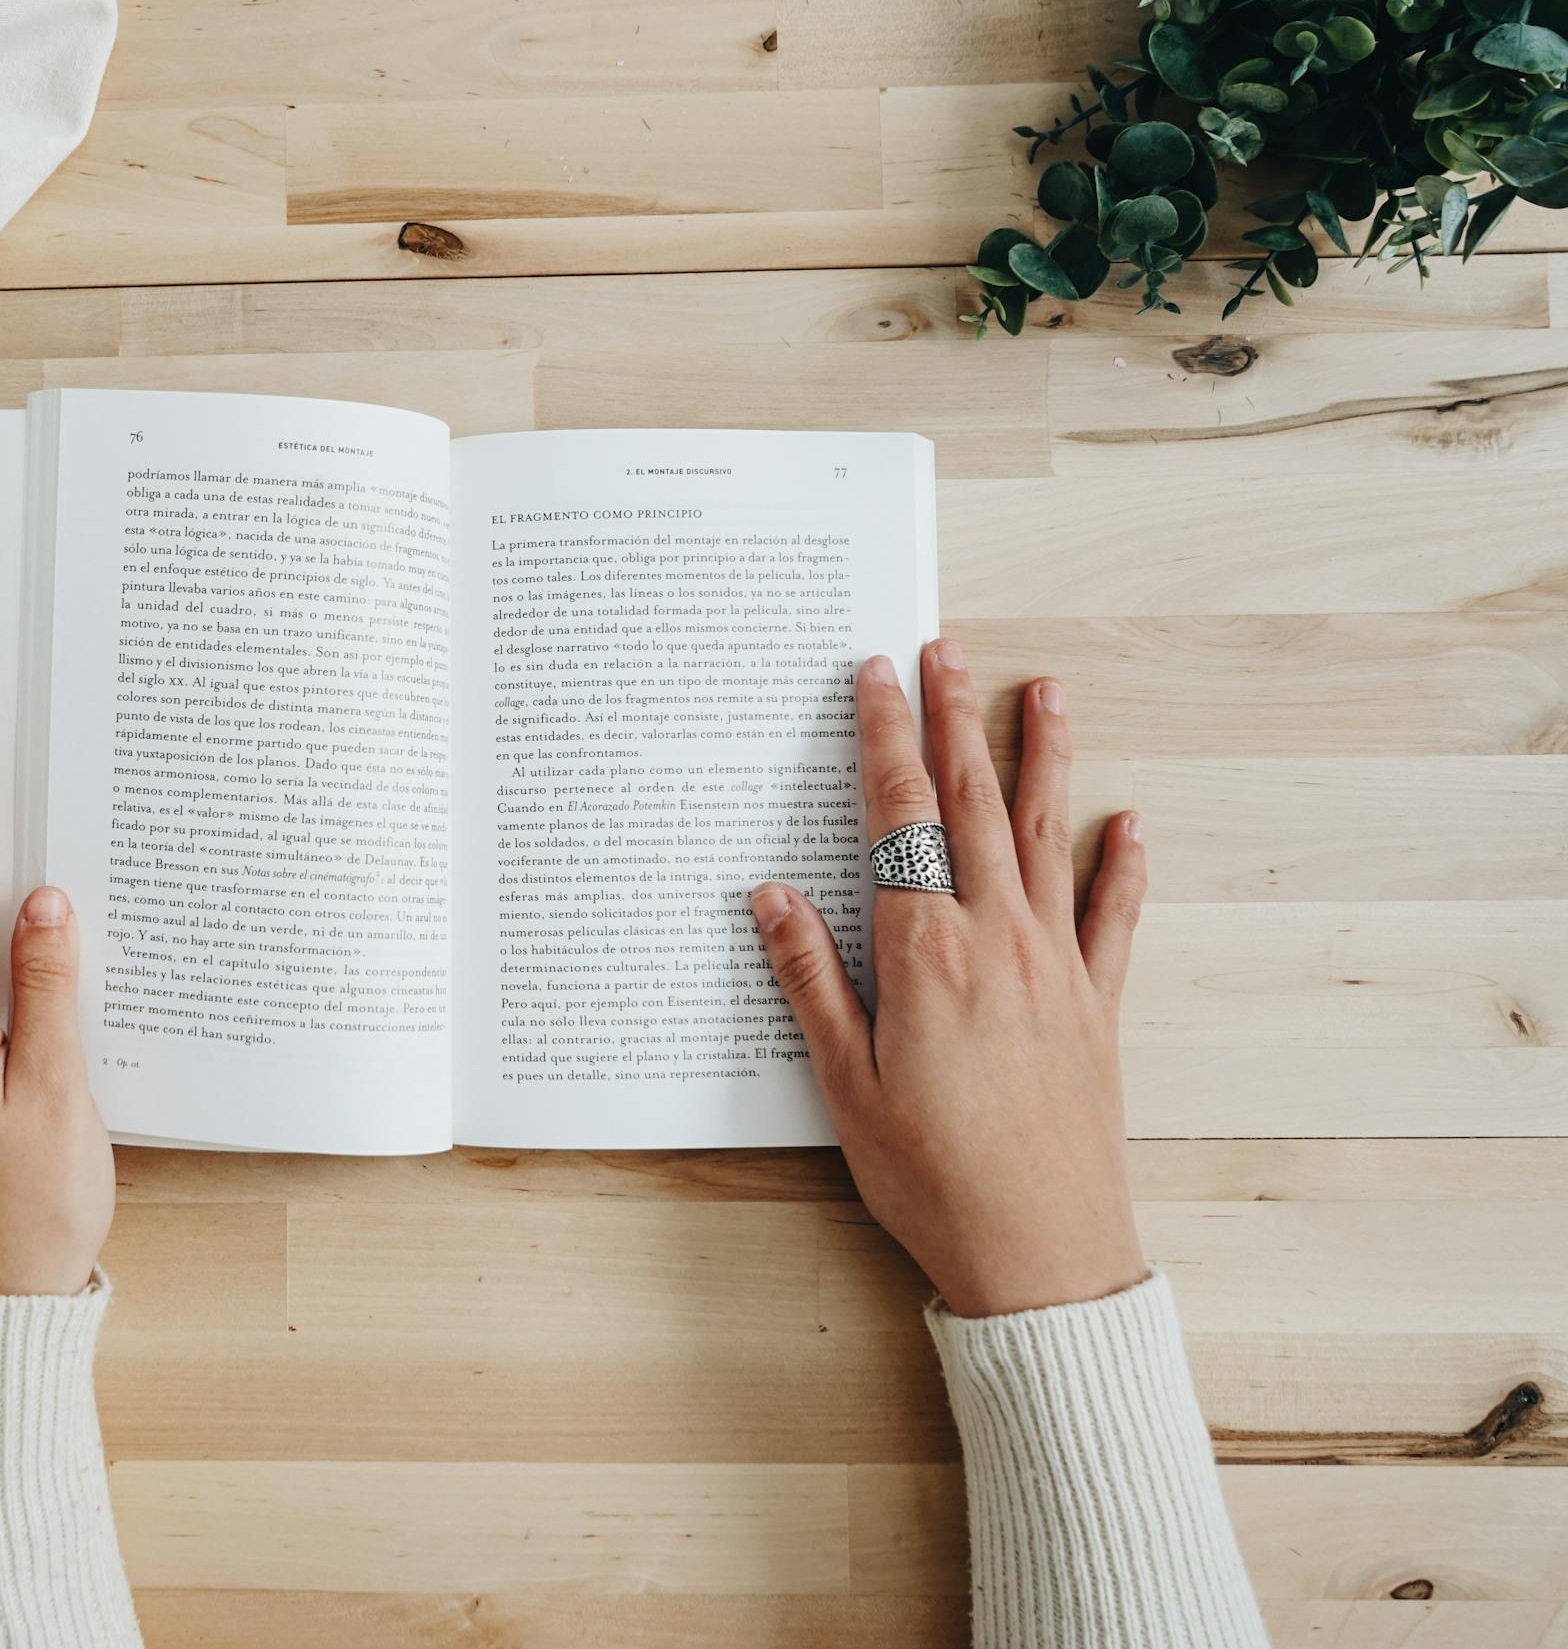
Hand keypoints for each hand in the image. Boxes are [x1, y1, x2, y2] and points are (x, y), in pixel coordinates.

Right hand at [752, 644, 1149, 1318]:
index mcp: (924, 954)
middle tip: (946, 649)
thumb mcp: (844, 1085)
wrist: (1042, 1252)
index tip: (874, 677)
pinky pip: (1115, 918)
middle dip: (955, 720)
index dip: (883, 740)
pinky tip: (1131, 821)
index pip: (898, 820)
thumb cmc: (930, 1179)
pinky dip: (1125, 864)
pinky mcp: (1098, 1008)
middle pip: (973, 805)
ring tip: (1044, 693)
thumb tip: (772, 895)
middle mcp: (997, 941)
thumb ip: (812, 980)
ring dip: (1044, 758)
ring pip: (1047, 838)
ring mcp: (1056, 969)